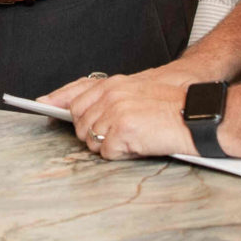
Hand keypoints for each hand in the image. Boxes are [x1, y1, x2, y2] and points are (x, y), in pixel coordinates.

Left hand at [40, 68, 196, 161]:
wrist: (196, 114)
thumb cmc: (172, 107)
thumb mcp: (138, 92)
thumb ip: (110, 98)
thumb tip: (85, 111)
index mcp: (114, 85)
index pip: (75, 92)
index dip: (58, 101)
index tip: (43, 105)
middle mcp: (110, 95)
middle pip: (79, 121)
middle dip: (92, 134)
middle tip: (116, 136)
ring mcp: (115, 112)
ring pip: (91, 139)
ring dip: (108, 146)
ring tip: (132, 140)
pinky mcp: (122, 130)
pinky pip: (107, 152)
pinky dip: (120, 155)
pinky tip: (137, 146)